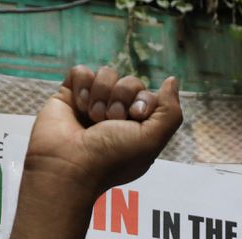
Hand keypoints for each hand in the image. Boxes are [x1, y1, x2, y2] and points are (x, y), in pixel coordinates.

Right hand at [24, 66, 182, 196]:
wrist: (70, 165)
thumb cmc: (112, 157)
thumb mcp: (152, 140)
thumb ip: (170, 112)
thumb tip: (172, 80)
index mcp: (136, 127)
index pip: (148, 95)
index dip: (143, 101)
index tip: (134, 117)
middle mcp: (116, 115)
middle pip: (129, 82)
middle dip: (121, 98)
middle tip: (110, 120)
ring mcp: (92, 104)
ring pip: (106, 74)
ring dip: (101, 94)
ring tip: (93, 118)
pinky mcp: (69, 96)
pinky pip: (81, 71)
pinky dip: (81, 86)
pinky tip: (78, 106)